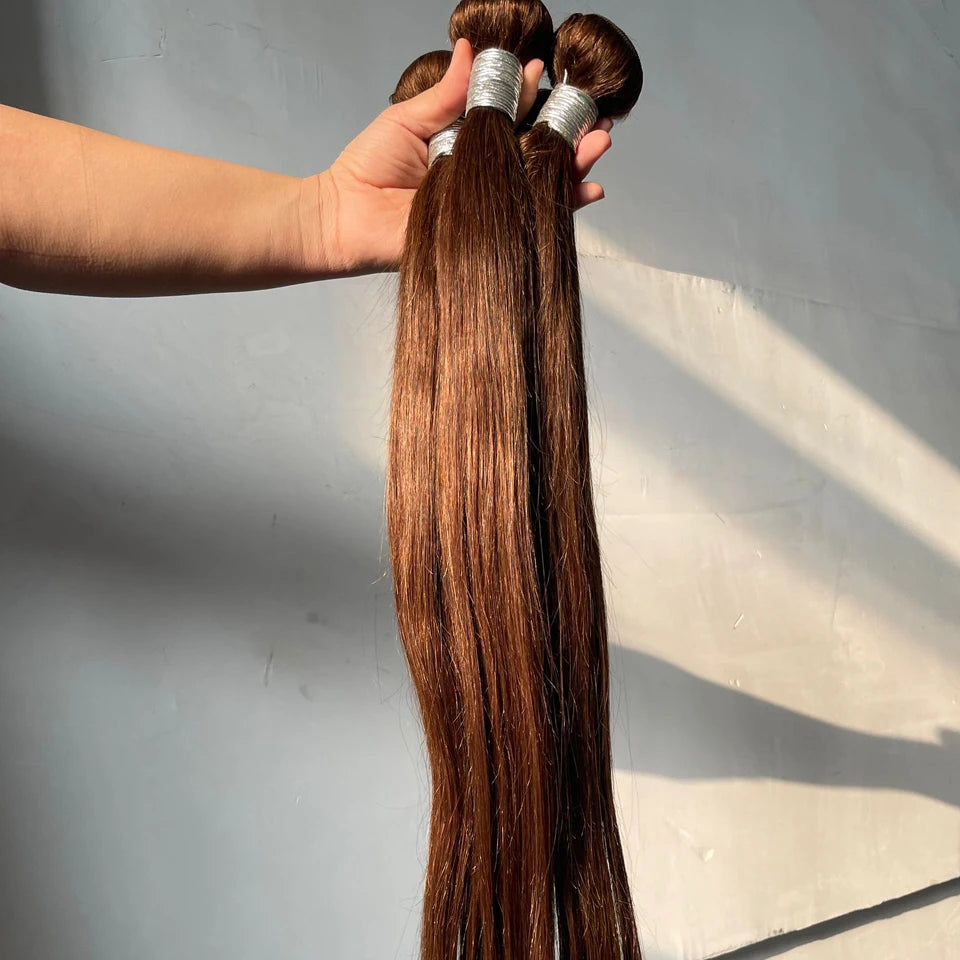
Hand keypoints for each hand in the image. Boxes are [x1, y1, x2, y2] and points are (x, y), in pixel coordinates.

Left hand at [309, 38, 613, 276]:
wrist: (345, 218)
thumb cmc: (367, 168)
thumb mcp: (409, 119)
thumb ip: (447, 92)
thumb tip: (471, 48)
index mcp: (467, 142)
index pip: (510, 114)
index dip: (531, 95)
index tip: (546, 73)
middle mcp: (484, 173)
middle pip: (536, 149)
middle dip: (568, 130)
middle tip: (595, 116)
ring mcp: (489, 204)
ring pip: (540, 182)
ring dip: (575, 163)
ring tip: (599, 142)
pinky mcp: (489, 234)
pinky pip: (530, 220)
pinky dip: (561, 207)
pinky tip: (588, 191)